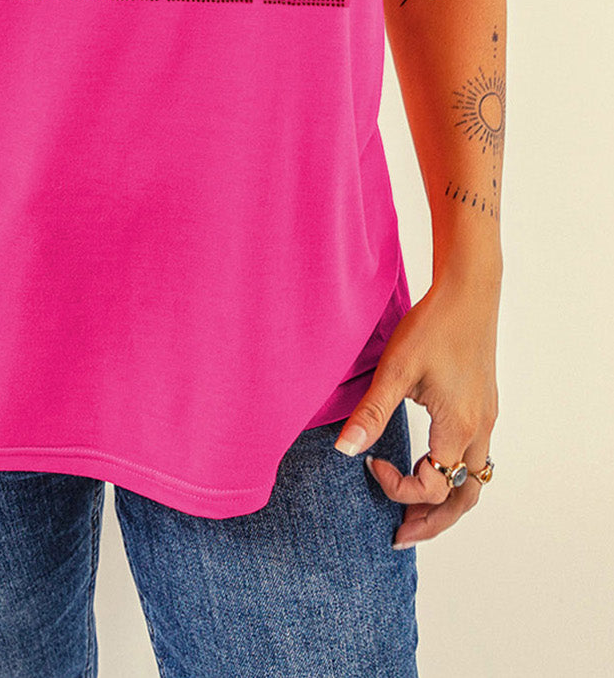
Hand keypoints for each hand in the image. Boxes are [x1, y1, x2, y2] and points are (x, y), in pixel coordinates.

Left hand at [333, 273, 499, 547]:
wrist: (469, 293)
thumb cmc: (432, 326)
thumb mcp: (396, 370)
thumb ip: (371, 414)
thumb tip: (344, 451)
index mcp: (457, 429)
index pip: (431, 487)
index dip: (396, 487)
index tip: (368, 462)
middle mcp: (479, 431)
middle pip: (463, 498)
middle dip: (432, 522)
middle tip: (400, 536)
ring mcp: (486, 419)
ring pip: (476, 481)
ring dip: (447, 503)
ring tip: (417, 514)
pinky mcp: (485, 406)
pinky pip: (478, 458)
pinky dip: (457, 477)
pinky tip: (435, 467)